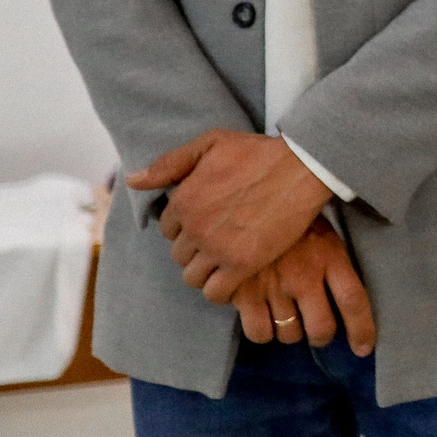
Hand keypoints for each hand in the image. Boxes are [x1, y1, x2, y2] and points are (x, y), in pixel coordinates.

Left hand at [133, 129, 330, 301]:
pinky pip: (215, 292)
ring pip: (192, 277)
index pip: (168, 229)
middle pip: (179, 255)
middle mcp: (195, 228)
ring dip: (206, 271)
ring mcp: (218, 248)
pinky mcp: (243, 264)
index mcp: (183, 201)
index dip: (187, 226)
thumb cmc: (259, 152)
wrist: (303, 167)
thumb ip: (170, 163)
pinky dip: (220, 290)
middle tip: (220, 240)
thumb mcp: (211, 144)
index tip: (208, 221)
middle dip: (196, 250)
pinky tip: (234, 278)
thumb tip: (133, 181)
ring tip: (225, 261)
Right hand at [229, 223, 376, 354]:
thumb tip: (345, 295)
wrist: (245, 200)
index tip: (362, 349)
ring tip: (286, 317)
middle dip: (321, 337)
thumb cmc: (290, 217)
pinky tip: (261, 316)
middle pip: (322, 329)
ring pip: (289, 334)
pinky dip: (262, 332)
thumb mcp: (322, 230)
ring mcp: (273, 287)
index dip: (361, 330)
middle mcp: (304, 276)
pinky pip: (259, 333)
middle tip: (317, 332)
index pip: (354, 301)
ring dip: (290, 333)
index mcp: (330, 256)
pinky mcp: (244, 293)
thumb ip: (333, 260)